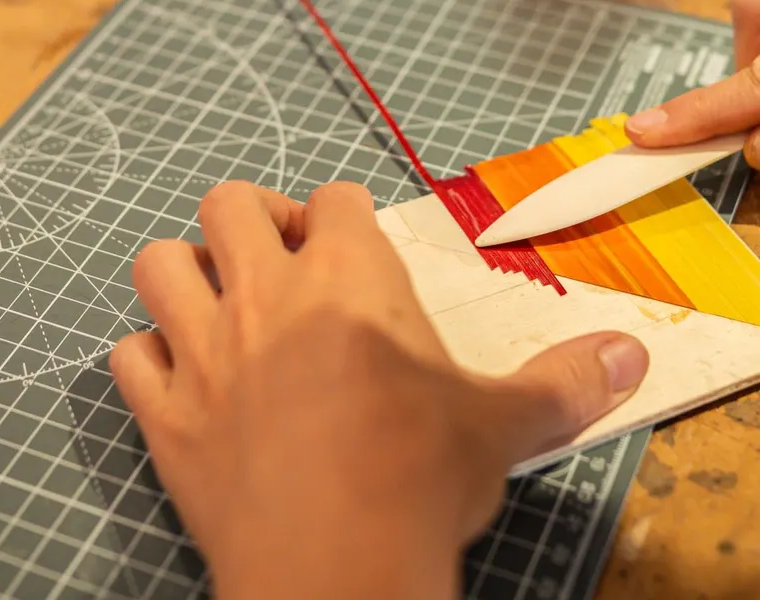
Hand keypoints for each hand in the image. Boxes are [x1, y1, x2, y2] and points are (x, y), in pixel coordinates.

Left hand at [109, 181, 648, 599]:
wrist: (334, 569)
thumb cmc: (421, 481)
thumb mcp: (504, 425)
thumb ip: (565, 383)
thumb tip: (632, 357)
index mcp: (351, 277)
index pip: (337, 198)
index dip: (346, 215)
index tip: (356, 247)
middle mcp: (267, 296)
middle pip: (231, 204)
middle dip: (255, 219)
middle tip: (285, 261)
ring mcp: (205, 352)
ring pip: (158, 264)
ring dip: (184, 272)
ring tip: (220, 302)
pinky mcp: (165, 415)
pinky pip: (128, 356)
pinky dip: (149, 357)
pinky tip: (183, 377)